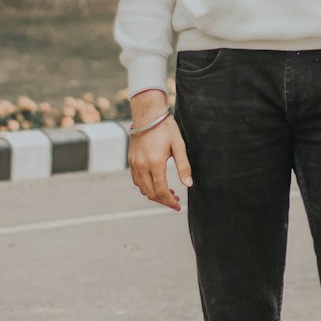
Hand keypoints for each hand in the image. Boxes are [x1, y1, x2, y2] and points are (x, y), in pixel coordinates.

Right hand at [129, 92, 191, 210]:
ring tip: (168, 193)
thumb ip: (184, 166)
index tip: (178, 206)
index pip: (161, 191)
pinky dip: (146, 187)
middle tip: (175, 201)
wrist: (148, 114)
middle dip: (163, 201)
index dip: (170, 202)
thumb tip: (189, 184)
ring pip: (143, 188)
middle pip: (151, 193)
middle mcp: (142, 165)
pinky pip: (137, 180)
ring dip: (154, 195)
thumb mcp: (179, 146)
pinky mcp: (131, 161)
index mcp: (155, 163)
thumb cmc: (166, 128)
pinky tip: (156, 184)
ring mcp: (134, 164)